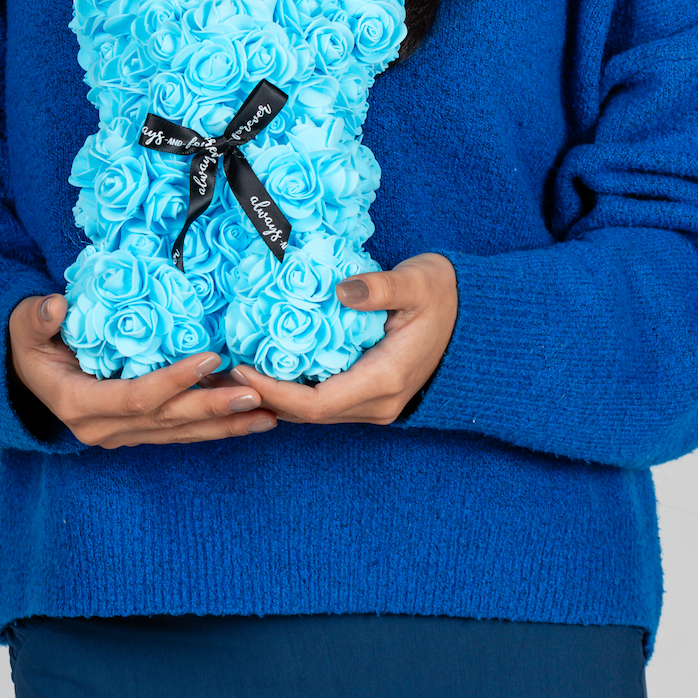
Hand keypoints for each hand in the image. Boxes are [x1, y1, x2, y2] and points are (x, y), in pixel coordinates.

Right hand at [8, 294, 277, 448]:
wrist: (23, 371)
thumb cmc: (27, 341)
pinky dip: (214, 425)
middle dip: (214, 408)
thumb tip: (54, 306)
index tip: (210, 355)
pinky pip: (179, 432)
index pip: (137, 396)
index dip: (174, 380)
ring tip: (269, 414)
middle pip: (168, 420)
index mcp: (79, 403)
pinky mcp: (136, 431)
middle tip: (258, 394)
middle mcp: (103, 428)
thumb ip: (37, 318)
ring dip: (225, 424)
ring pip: (180, 432)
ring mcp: (120, 434)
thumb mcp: (24, 325)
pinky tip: (247, 419)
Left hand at [231, 253, 457, 425]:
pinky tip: (269, 368)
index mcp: (385, 380)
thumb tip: (341, 290)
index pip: (316, 404)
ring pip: (314, 412)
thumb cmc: (445, 295)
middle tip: (223, 372)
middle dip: (263, 397)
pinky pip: (324, 401)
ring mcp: (376, 403)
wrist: (474, 317)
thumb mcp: (417, 282)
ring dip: (275, 396)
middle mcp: (378, 403)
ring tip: (237, 372)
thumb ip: (380, 287)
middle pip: (308, 415)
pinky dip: (293, 390)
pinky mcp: (371, 394)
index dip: (273, 392)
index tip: (241, 369)